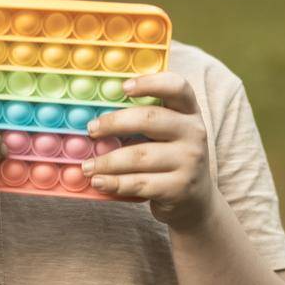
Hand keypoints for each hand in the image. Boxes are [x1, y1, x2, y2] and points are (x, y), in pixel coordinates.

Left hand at [83, 72, 217, 230]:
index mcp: (190, 112)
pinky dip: (114, 183)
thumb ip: (146, 119)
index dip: (150, 83)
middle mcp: (194, 132)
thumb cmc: (171, 158)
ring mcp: (189, 161)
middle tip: (91, 129)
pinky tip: (99, 181)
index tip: (123, 87)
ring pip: (139, 156)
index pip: (177, 87)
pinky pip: (140, 183)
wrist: (196, 200)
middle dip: (114, 123)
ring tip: (87, 165)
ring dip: (107, 161)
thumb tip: (97, 115)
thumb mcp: (170, 133)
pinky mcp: (180, 188)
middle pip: (149, 119)